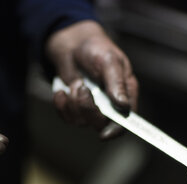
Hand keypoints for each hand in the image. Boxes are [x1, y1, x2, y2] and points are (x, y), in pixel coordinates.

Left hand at [46, 21, 137, 138]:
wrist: (72, 44)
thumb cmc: (96, 48)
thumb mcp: (109, 60)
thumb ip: (116, 82)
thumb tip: (123, 105)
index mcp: (125, 94)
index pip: (126, 121)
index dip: (117, 131)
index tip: (104, 135)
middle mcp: (110, 105)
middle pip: (100, 124)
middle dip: (87, 108)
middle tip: (81, 87)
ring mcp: (91, 108)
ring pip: (81, 121)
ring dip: (73, 103)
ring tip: (75, 83)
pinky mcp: (74, 107)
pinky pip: (66, 117)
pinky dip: (61, 104)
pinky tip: (62, 91)